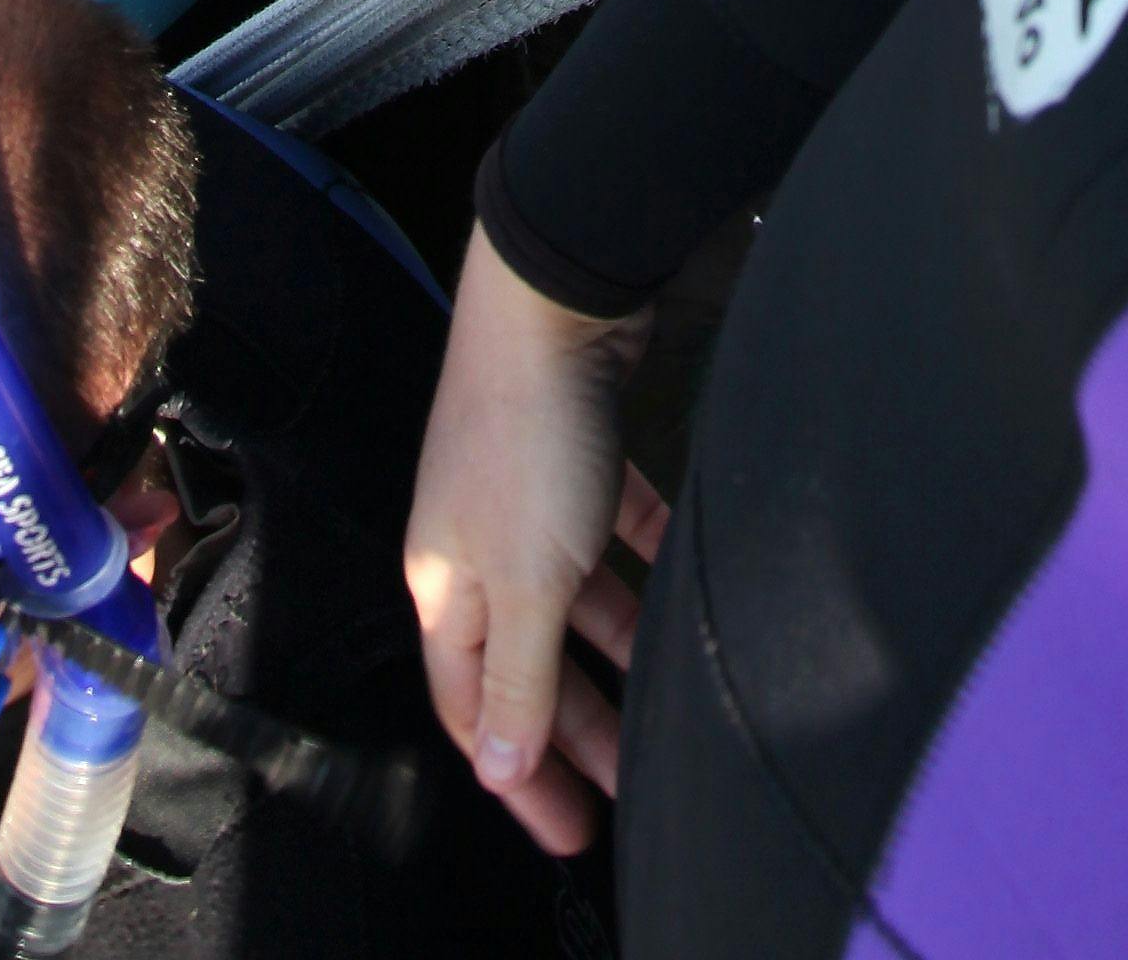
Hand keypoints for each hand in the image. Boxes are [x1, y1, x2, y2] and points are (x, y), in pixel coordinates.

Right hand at [404, 233, 663, 858]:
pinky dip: (642, 559)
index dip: (516, 773)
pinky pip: (611, 528)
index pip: (473, 707)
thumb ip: (518, 675)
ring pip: (573, 599)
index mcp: (445, 585)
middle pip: (526, 660)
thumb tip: (500, 766)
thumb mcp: (524, 581)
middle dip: (573, 727)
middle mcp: (477, 544)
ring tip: (664, 702)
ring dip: (616, 649)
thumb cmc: (526, 436)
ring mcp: (527, 495)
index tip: (569, 829)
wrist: (556, 297)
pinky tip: (681, 577)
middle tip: (621, 792)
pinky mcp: (578, 450)